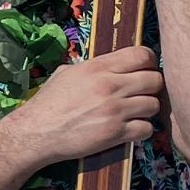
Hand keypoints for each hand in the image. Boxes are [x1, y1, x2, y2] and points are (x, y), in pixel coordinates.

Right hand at [2, 46, 161, 163]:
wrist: (35, 133)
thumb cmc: (47, 103)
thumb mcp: (66, 73)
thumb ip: (92, 68)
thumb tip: (108, 65)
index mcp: (98, 67)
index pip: (142, 55)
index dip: (148, 63)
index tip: (143, 71)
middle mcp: (110, 86)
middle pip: (155, 80)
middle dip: (151, 87)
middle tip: (141, 94)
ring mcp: (114, 111)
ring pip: (154, 105)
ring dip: (146, 110)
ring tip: (134, 113)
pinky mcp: (115, 134)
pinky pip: (146, 129)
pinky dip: (141, 130)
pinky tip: (130, 130)